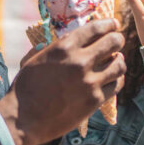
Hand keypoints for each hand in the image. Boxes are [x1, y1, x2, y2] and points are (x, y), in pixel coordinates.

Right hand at [2, 18, 124, 144]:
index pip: (96, 28)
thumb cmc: (25, 88)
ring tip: (116, 60)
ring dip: (119, 59)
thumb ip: (55, 48)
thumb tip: (69, 39)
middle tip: (116, 41)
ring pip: (119, 64)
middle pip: (113, 42)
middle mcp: (80, 61)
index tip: (113, 24)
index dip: (109, 24)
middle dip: (117, 39)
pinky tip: (113, 77)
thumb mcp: (36, 59)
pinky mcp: (95, 100)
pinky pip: (116, 84)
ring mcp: (90, 82)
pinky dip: (117, 78)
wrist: (23, 120)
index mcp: (64, 47)